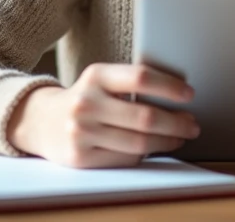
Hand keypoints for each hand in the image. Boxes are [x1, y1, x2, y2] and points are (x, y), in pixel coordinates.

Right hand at [7, 63, 199, 167]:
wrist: (41, 121)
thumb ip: (130, 83)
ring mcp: (82, 132)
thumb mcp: (101, 80)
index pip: (140, 77)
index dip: (169, 86)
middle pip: (145, 117)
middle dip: (177, 122)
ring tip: (180, 137)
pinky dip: (144, 154)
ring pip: (139, 143)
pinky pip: (125, 159)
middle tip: (193, 124)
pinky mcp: (81, 157)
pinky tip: (153, 147)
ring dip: (167, 142)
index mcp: (96, 76)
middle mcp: (87, 103)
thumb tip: (178, 96)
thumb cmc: (85, 98)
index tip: (189, 94)